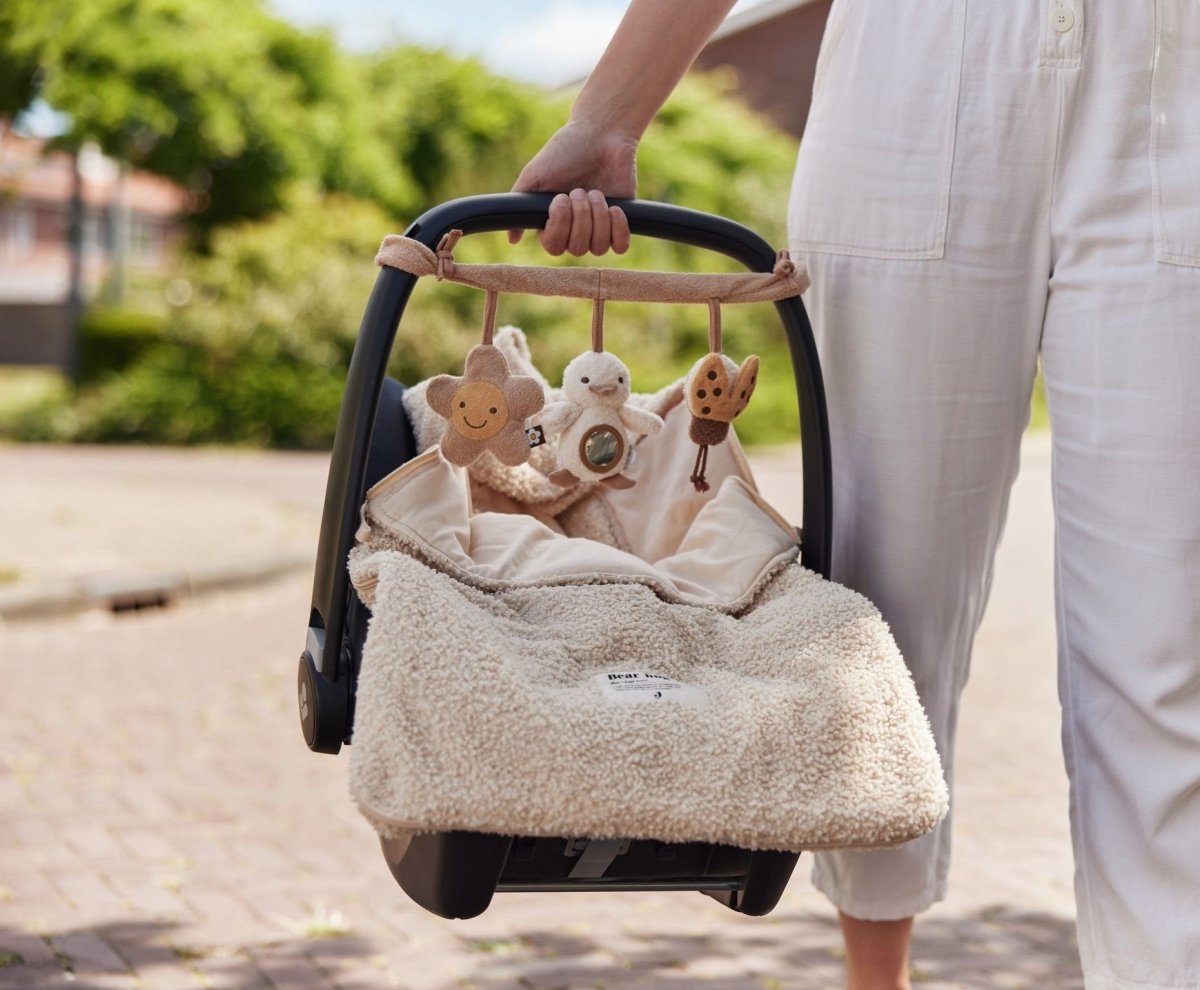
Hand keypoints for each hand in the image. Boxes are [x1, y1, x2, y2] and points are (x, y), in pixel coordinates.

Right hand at [508, 121, 635, 255]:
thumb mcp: (535, 175)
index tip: (561, 198)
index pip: (554, 246)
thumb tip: (511, 239)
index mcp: (553, 221)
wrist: (602, 133)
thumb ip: (519, 204)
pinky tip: (615, 209)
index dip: (560, 225)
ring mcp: (598, 228)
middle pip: (577, 248)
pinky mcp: (620, 222)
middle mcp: (574, 229)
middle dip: (581, 216)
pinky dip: (618, 230)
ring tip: (596, 192)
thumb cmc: (565, 151)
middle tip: (580, 190)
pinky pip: (621, 246)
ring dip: (598, 218)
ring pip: (599, 247)